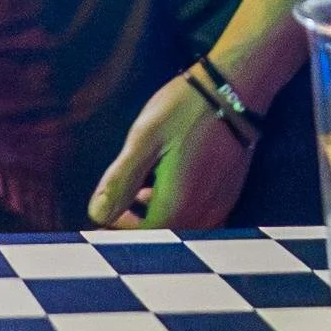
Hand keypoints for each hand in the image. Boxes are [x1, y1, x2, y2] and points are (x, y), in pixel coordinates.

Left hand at [87, 73, 255, 230]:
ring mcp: (220, 205)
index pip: (145, 239)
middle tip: (116, 208)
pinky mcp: (228, 193)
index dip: (120, 234)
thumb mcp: (145, 138)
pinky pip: (202, 219)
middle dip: (138, 228)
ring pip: (184, 230)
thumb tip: (96, 213)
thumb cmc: (186, 109)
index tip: (104, 219)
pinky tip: (166, 189)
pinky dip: (179, 212)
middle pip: (166, 237)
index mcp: (178, 203)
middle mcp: (203, 213)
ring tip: (137, 196)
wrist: (233, 91)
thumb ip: (121, 179)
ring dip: (158, 220)